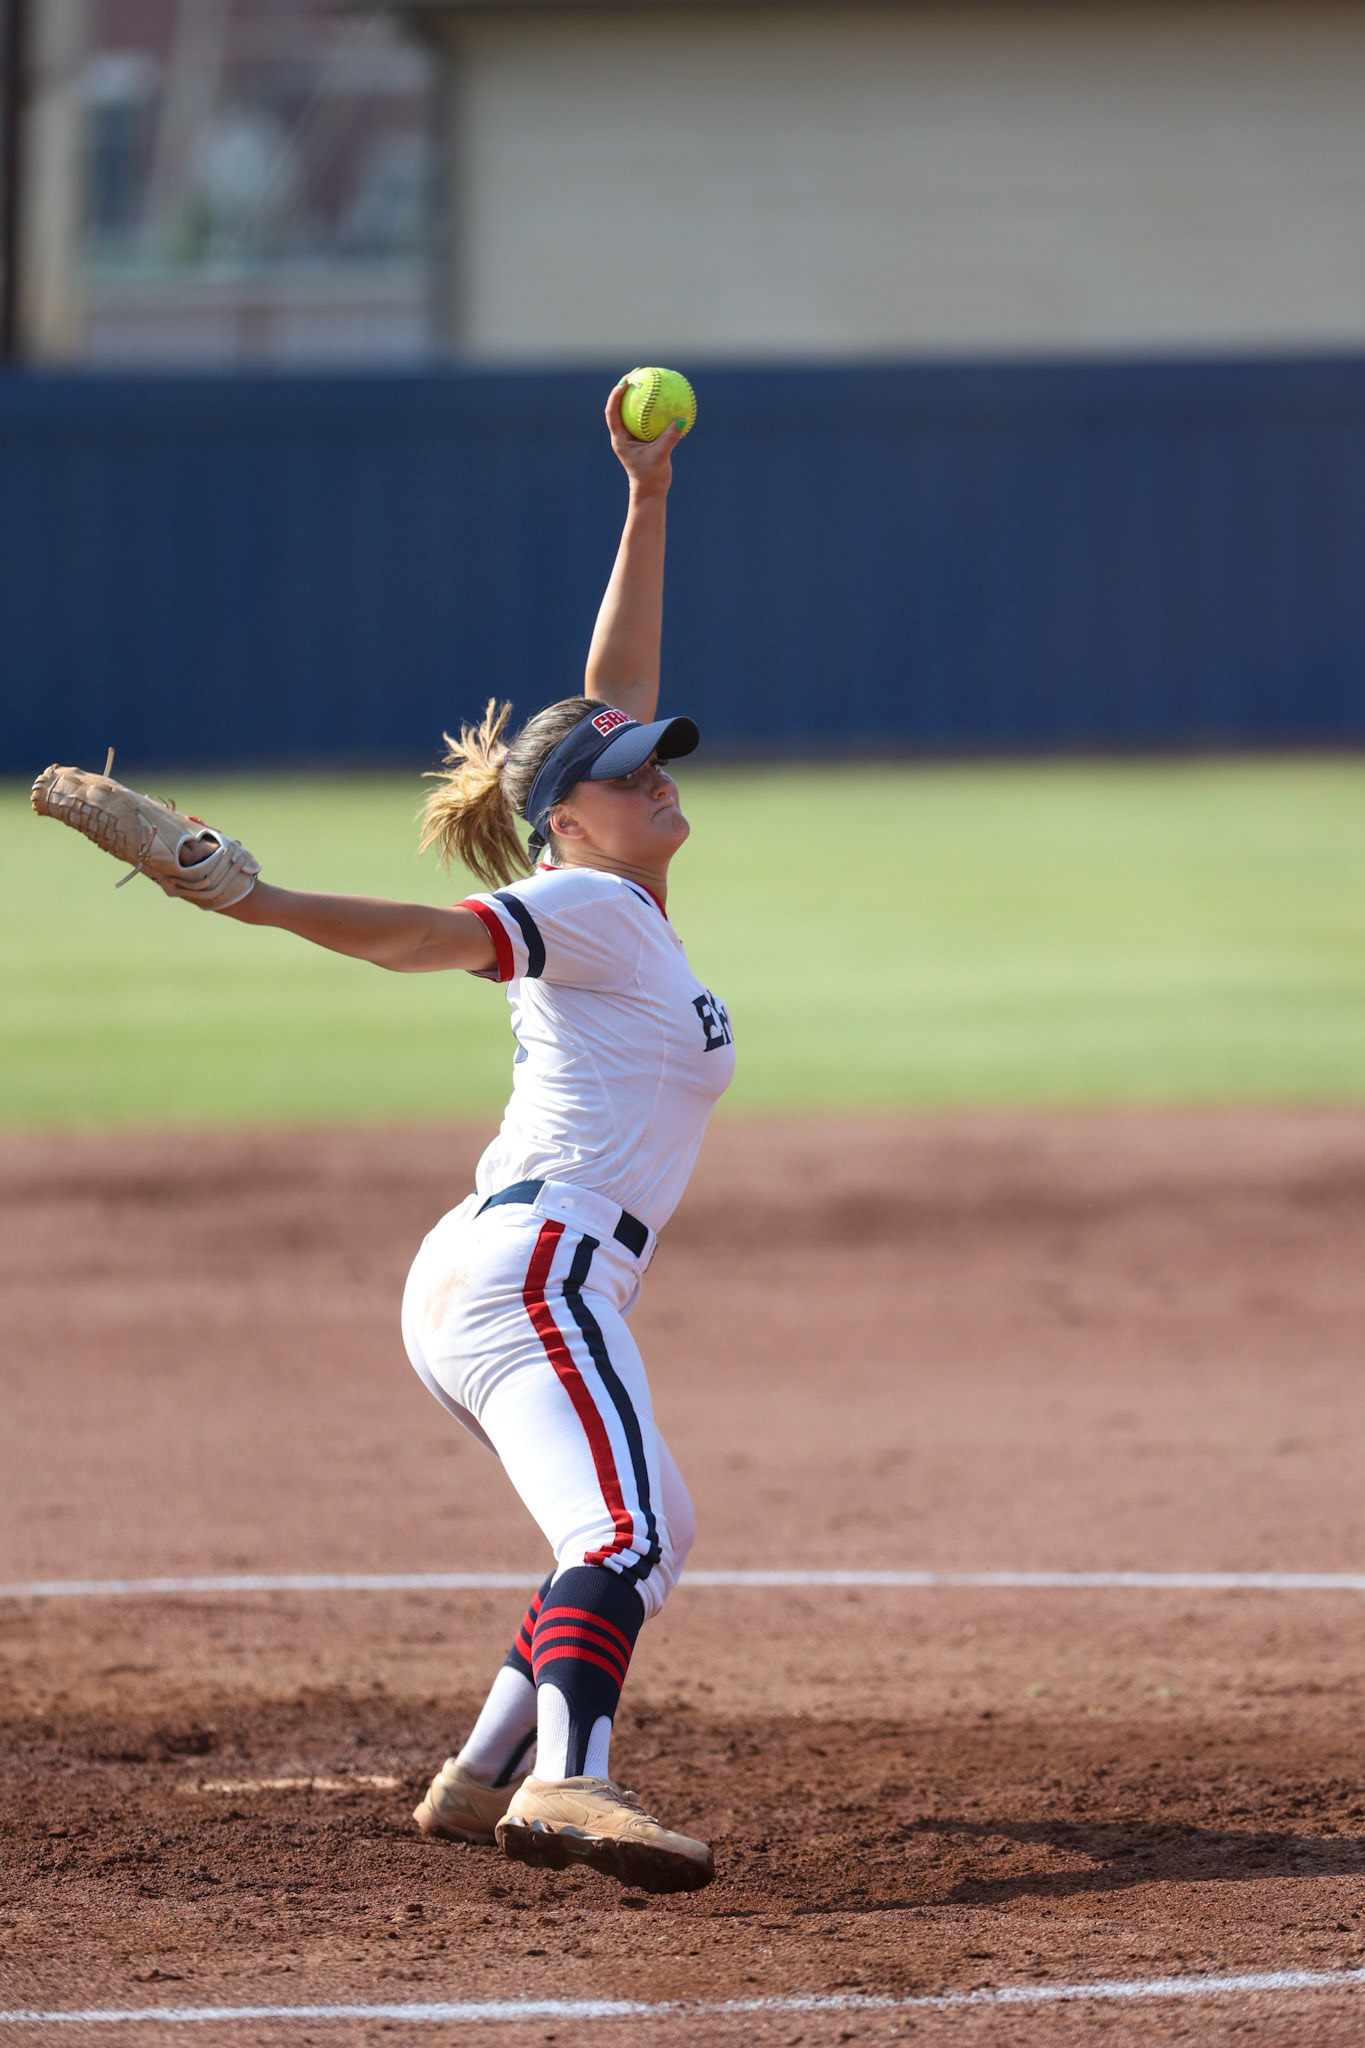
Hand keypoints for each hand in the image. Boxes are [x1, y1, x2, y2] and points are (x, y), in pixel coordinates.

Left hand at [605, 380, 686, 496]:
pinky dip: (656, 409)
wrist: (651, 492)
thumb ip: (669, 439)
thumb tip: (682, 421)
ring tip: (649, 379)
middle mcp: (624, 435)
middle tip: (637, 372)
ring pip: (634, 411)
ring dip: (640, 395)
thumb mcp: (660, 457)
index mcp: (620, 438)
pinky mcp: (644, 439)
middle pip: (620, 406)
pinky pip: (649, 419)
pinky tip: (667, 398)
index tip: (625, 382)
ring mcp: (633, 437)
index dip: (616, 395)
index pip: (612, 412)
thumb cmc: (651, 477)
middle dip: (626, 387)